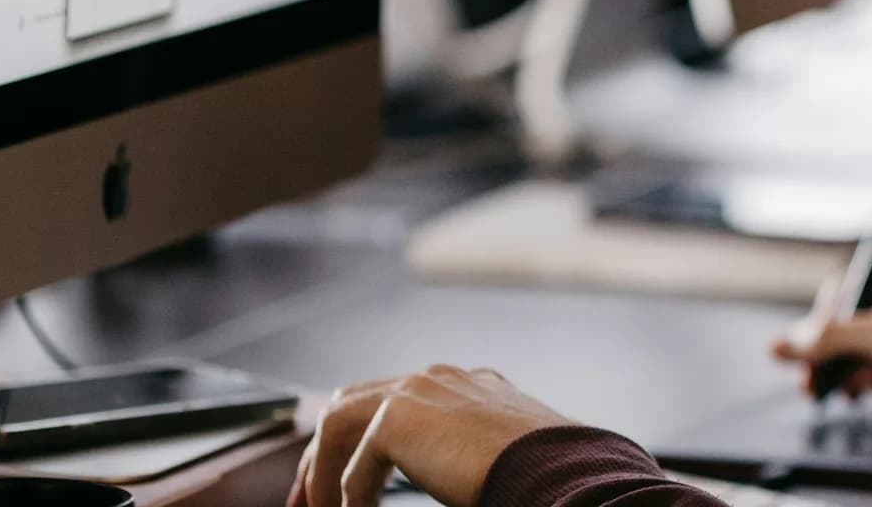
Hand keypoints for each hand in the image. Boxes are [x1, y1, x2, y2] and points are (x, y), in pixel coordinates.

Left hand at [288, 366, 574, 506]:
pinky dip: (348, 494)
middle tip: (310, 499)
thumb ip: (463, 462)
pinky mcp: (400, 414)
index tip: (349, 486)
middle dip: (325, 451)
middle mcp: (441, 378)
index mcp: (470, 386)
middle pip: (354, 400)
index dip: (365, 443)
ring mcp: (419, 387)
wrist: (561, 472)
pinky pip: (354, 461)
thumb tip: (455, 484)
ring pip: (341, 422)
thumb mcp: (499, 462)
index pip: (398, 400)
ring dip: (324, 473)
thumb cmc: (546, 478)